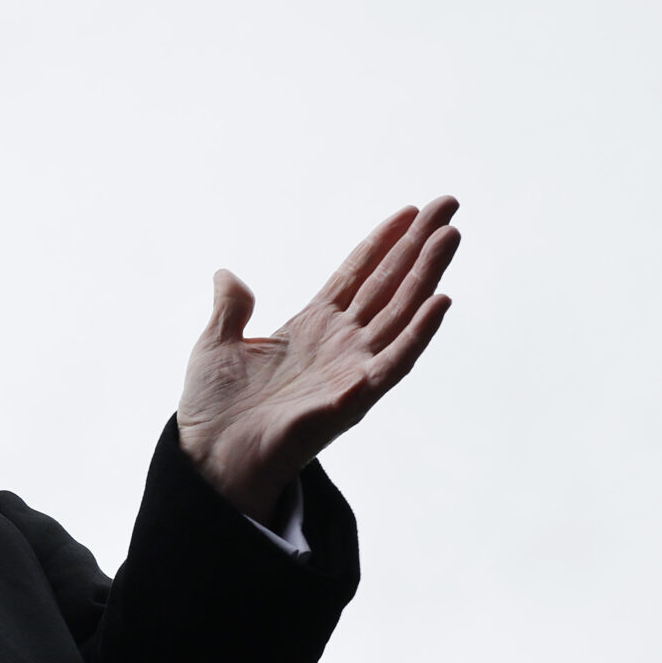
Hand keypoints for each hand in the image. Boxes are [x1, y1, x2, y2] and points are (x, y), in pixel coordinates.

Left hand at [176, 198, 461, 522]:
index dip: (383, 241)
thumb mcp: (216, 345)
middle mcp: (338, 344)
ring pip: (400, 312)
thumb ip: (230, 308)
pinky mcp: (355, 398)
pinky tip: (441, 300)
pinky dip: (419, 333)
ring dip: (427, 274)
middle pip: (388, 283)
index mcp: (310, 327)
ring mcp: (351, 369)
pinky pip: (395, 362)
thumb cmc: (213, 411)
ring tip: (451, 235)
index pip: (356, 274)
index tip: (410, 210)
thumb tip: (227, 274)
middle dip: (418, 244)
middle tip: (449, 203)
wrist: (210, 459)